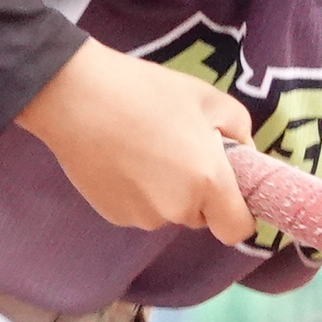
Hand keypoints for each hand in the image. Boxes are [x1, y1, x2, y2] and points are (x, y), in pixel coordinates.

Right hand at [11, 40, 254, 243]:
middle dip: (200, 193)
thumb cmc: (146, 91)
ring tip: (146, 149)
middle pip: (201, 216)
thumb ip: (239, 129)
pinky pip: (139, 209)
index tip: (231, 193)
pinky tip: (123, 158)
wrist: (76, 97)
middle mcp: (177, 209)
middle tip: (181, 150)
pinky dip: (138, 192)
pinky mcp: (113, 216)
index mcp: (208, 182)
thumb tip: (244, 154)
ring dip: (167, 191)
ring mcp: (142, 217)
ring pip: (168, 212)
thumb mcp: (207, 97)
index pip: (237, 229)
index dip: (239, 215)